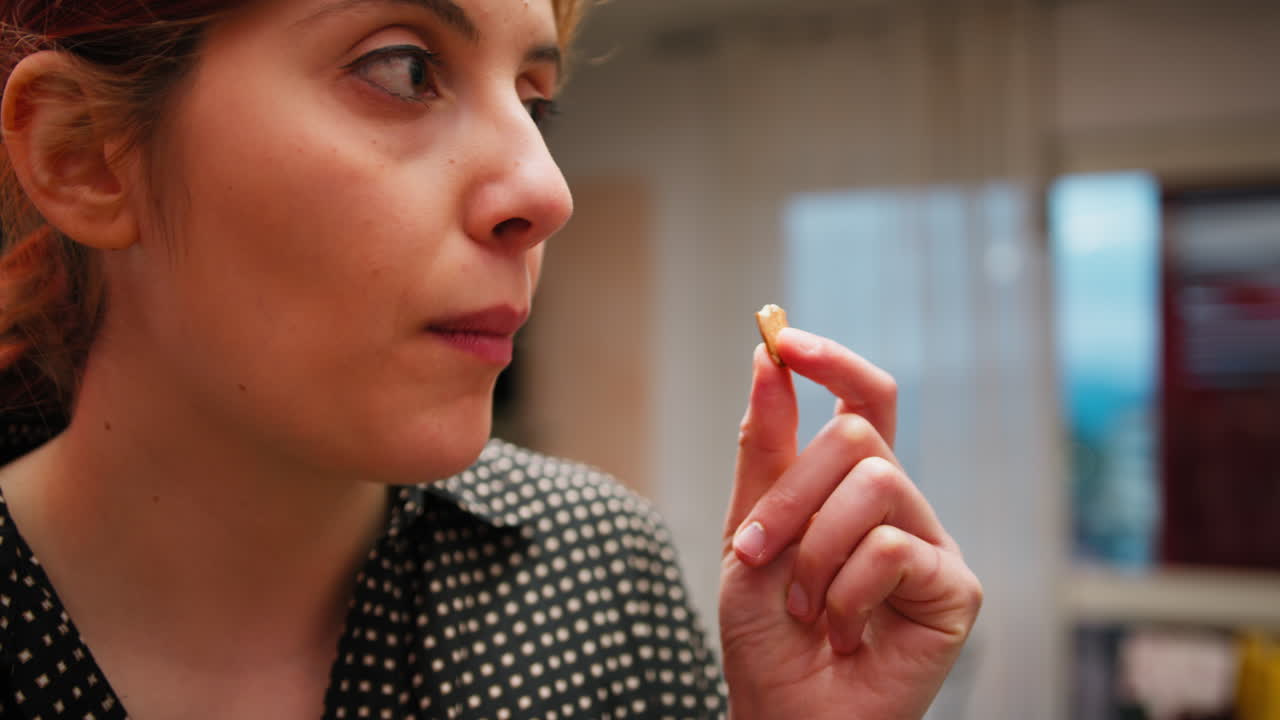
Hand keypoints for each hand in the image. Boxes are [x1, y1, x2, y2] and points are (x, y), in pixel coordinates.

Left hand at [719, 328, 981, 719]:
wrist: (785, 715)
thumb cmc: (767, 634)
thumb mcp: (748, 534)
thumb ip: (764, 451)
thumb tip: (767, 357)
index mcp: (851, 487)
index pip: (864, 400)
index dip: (831, 360)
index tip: (782, 338)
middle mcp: (899, 505)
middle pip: (857, 436)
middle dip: (789, 495)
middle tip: (756, 553)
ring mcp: (930, 543)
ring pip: (874, 485)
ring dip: (813, 552)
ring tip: (804, 608)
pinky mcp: (955, 589)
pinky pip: (893, 548)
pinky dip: (845, 593)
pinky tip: (843, 634)